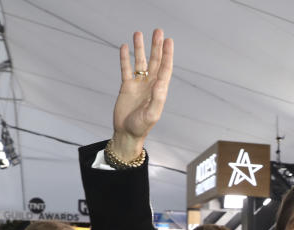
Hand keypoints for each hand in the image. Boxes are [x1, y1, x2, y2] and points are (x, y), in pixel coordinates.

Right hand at [112, 29, 174, 158]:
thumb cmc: (141, 127)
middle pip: (154, 61)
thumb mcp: (151, 114)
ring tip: (138, 33)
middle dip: (156, 46)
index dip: (167, 55)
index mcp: (159, 90)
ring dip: (140, 48)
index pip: (165, 68)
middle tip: (158, 31)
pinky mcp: (127, 86)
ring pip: (140, 62)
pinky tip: (125, 47)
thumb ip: (157, 98)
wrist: (127, 133)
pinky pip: (126, 69)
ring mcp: (138, 84)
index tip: (168, 41)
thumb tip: (160, 82)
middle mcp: (150, 85)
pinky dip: (125, 58)